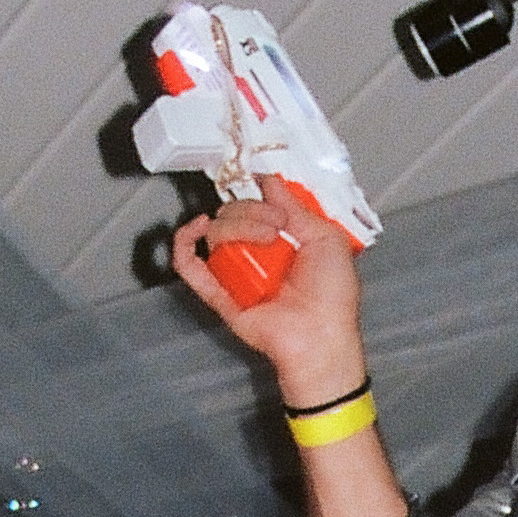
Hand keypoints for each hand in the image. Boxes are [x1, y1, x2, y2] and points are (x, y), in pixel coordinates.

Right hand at [172, 175, 365, 402]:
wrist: (320, 335)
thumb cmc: (333, 296)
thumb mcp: (327, 238)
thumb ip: (297, 207)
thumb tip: (269, 181)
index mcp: (283, 241)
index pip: (258, 205)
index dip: (262, 196)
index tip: (274, 197)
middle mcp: (257, 254)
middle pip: (233, 214)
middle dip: (252, 211)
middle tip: (277, 226)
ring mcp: (236, 273)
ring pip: (216, 232)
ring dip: (236, 226)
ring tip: (265, 242)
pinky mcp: (219, 293)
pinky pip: (190, 265)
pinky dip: (184, 242)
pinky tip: (198, 228)